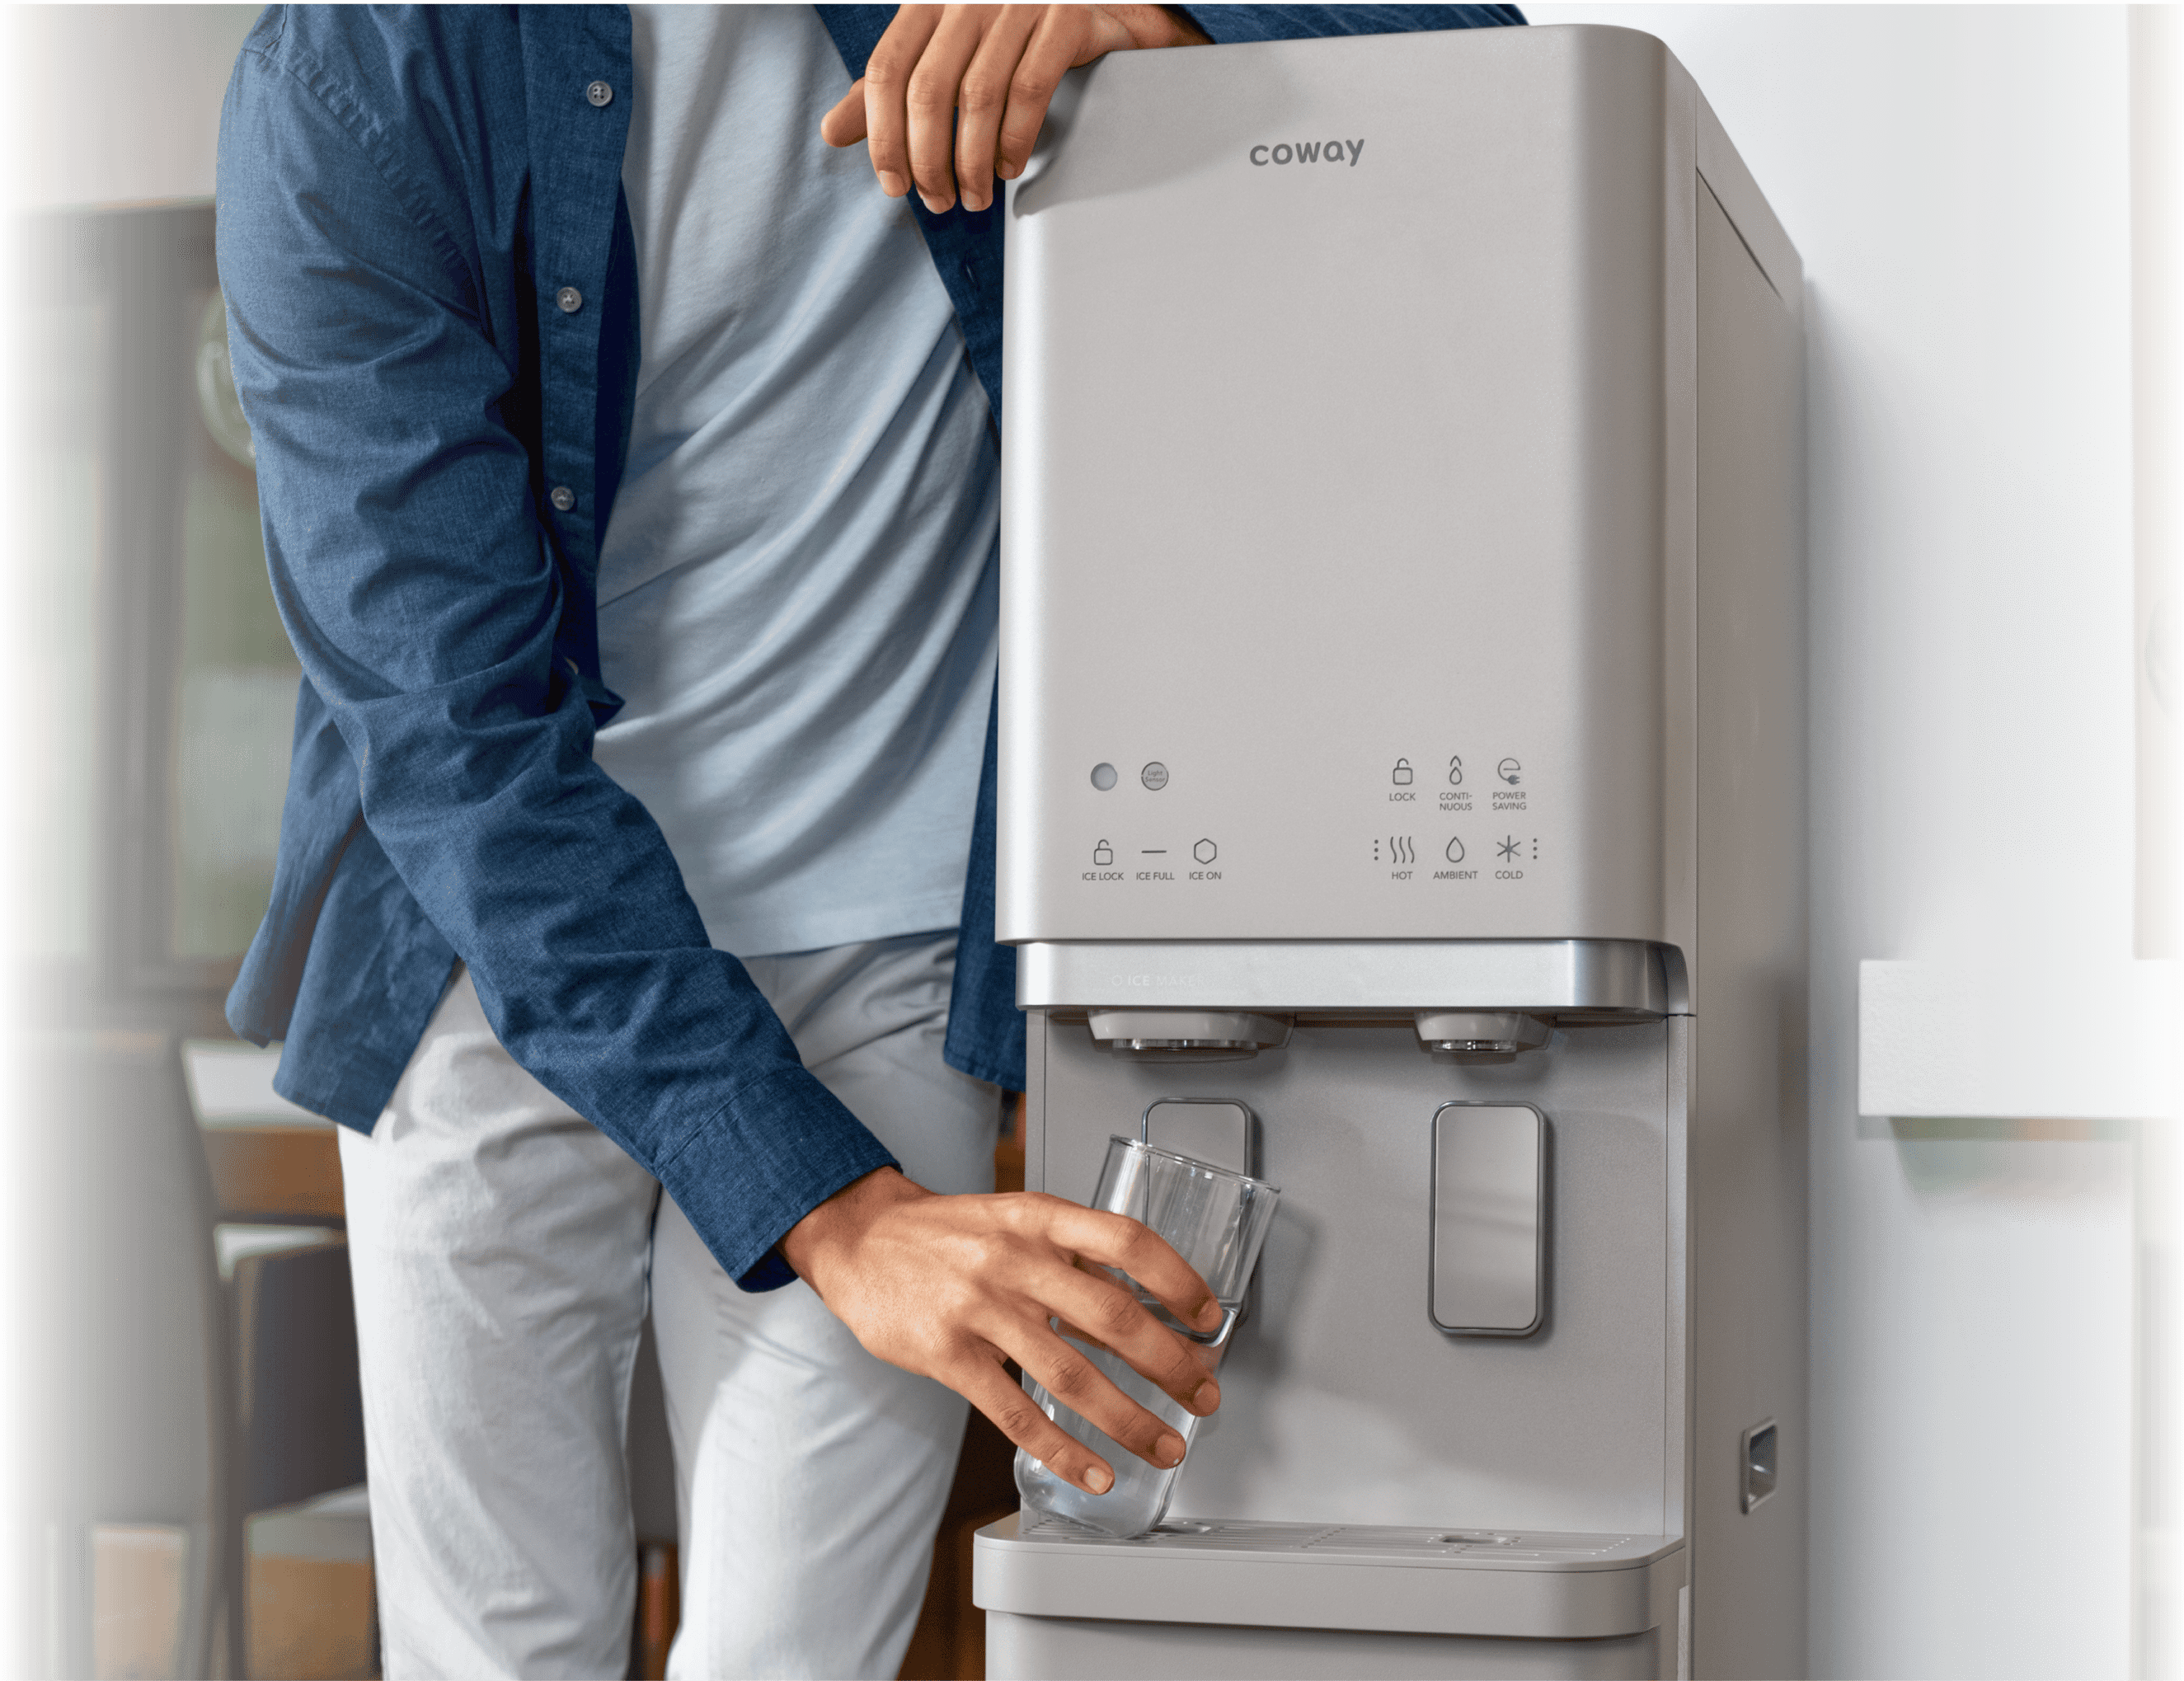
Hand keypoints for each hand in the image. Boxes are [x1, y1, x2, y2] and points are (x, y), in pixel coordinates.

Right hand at [780, 1166, 1225, 1494]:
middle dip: (1173, 1364)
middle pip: (1114, 1318)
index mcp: (1039, 1217)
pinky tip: (1093, 1472)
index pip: (1127, 1241)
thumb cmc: (945, 1233)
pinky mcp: (948, 1356)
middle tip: (1205, 1394)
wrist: (858, 1238)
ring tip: (1164, 1446)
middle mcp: (1015, 1260)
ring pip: (1072, 1376)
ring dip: (1130, 1419)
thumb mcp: (1012, 1219)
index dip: (1178, 1279)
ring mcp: (980, 1309)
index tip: (1209, 1316)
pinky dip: (1063, 1450)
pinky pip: (1016, 1414)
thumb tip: (1140, 1307)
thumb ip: (1069, 1257)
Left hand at [819, 4, 1210, 213]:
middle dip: (929, 160)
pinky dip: (1016, 139)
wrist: (1105, 3)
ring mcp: (1021, 4)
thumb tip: (833, 130)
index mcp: (931, 0)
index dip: (883, 135)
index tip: (894, 184)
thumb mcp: (944, 52)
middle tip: (938, 200)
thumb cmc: (1017, 31)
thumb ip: (894, 88)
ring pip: (978, 96)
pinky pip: (1031, 89)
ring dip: (971, 161)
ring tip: (975, 196)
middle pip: (929, 89)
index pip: (887, 70)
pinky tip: (1010, 167)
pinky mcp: (1068, 18)